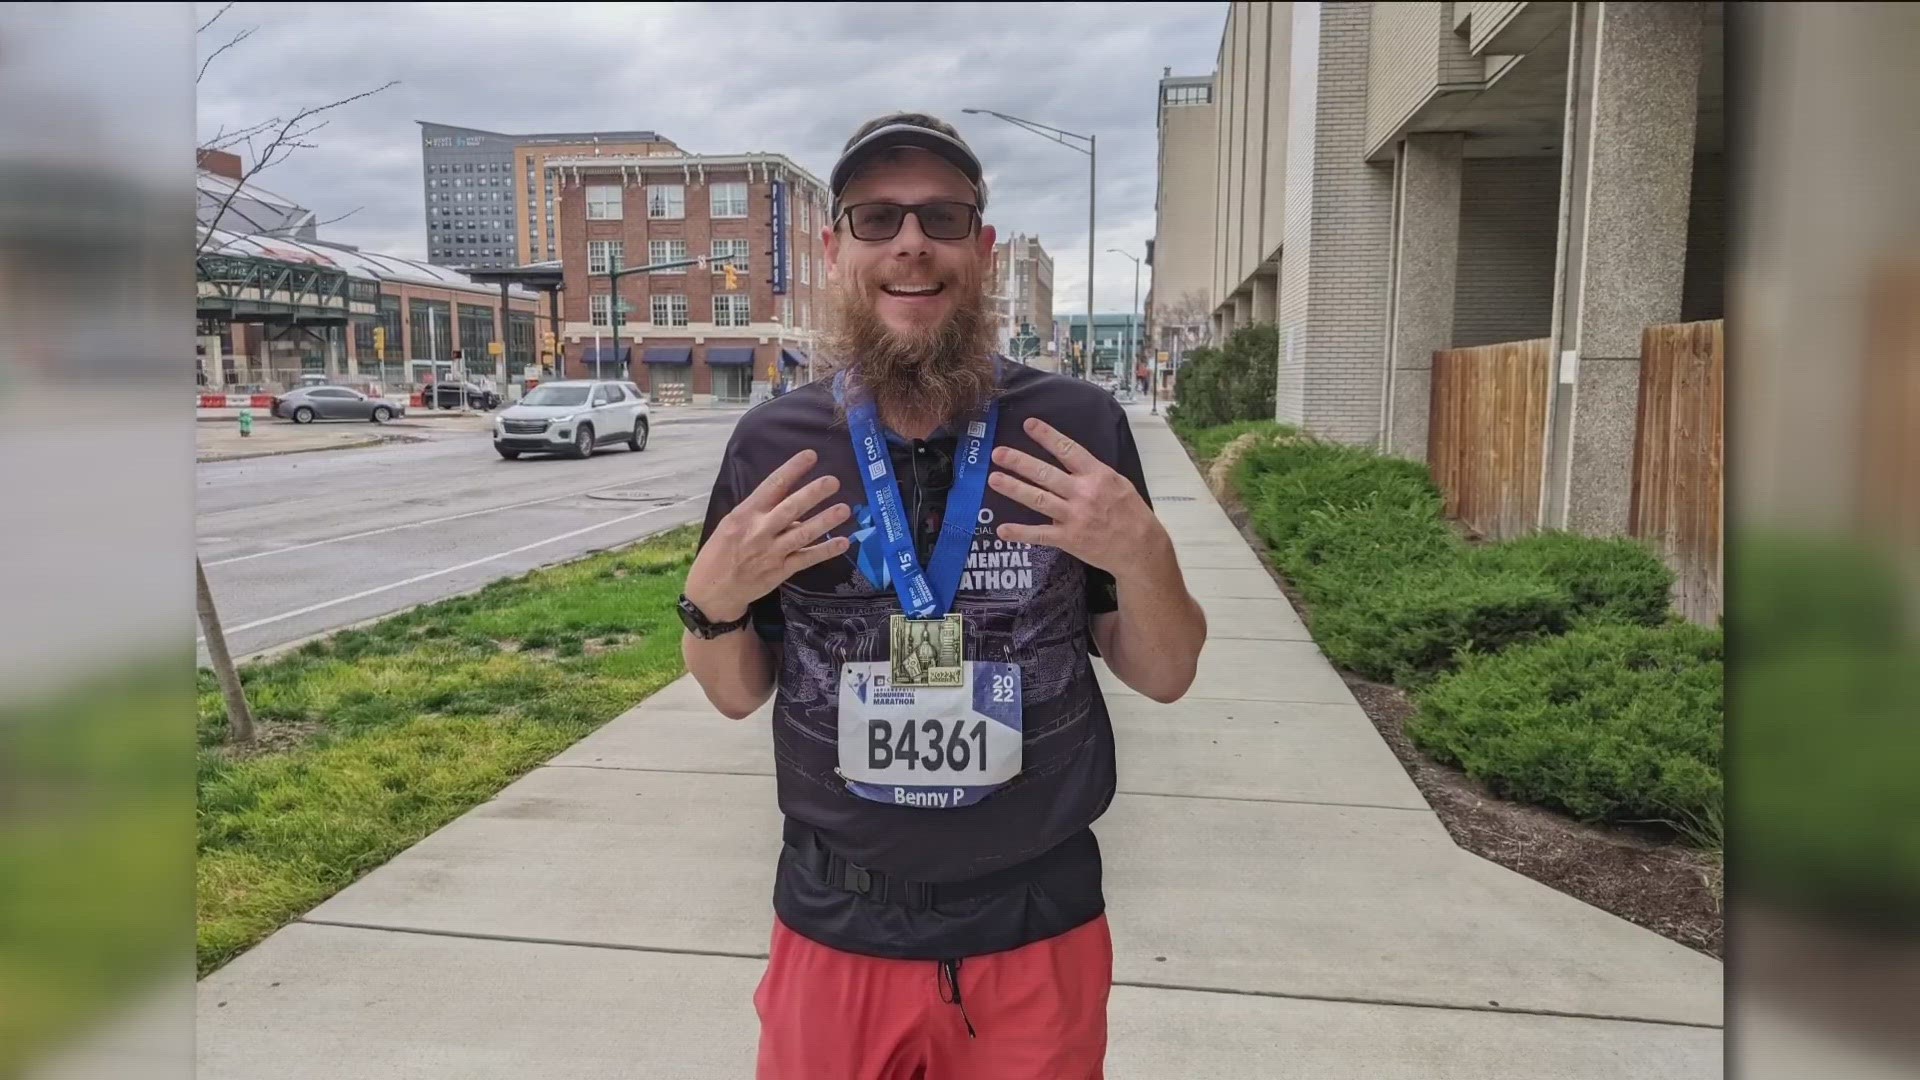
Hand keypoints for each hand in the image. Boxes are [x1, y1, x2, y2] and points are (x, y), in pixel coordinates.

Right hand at [685, 449, 849, 620]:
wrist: (712, 591)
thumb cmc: (720, 552)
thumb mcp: (732, 524)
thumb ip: (760, 512)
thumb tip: (791, 501)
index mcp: (745, 513)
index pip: (772, 486)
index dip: (792, 469)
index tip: (810, 456)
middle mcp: (759, 530)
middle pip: (791, 508)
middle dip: (813, 493)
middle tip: (833, 481)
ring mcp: (772, 552)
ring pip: (802, 534)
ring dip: (825, 521)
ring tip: (844, 509)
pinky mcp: (781, 571)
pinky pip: (807, 559)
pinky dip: (825, 550)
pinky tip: (842, 542)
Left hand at [988, 418, 1168, 579]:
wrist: (1141, 549)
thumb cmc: (1132, 514)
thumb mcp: (1119, 484)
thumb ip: (1093, 474)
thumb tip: (1069, 463)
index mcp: (1098, 475)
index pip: (1068, 450)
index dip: (1047, 436)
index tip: (1029, 425)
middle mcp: (1084, 493)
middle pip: (1045, 473)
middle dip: (1019, 462)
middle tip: (998, 453)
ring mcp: (1075, 517)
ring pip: (1037, 499)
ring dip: (1013, 488)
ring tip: (993, 478)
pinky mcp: (1069, 539)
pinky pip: (1040, 534)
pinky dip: (1020, 533)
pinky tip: (1002, 529)